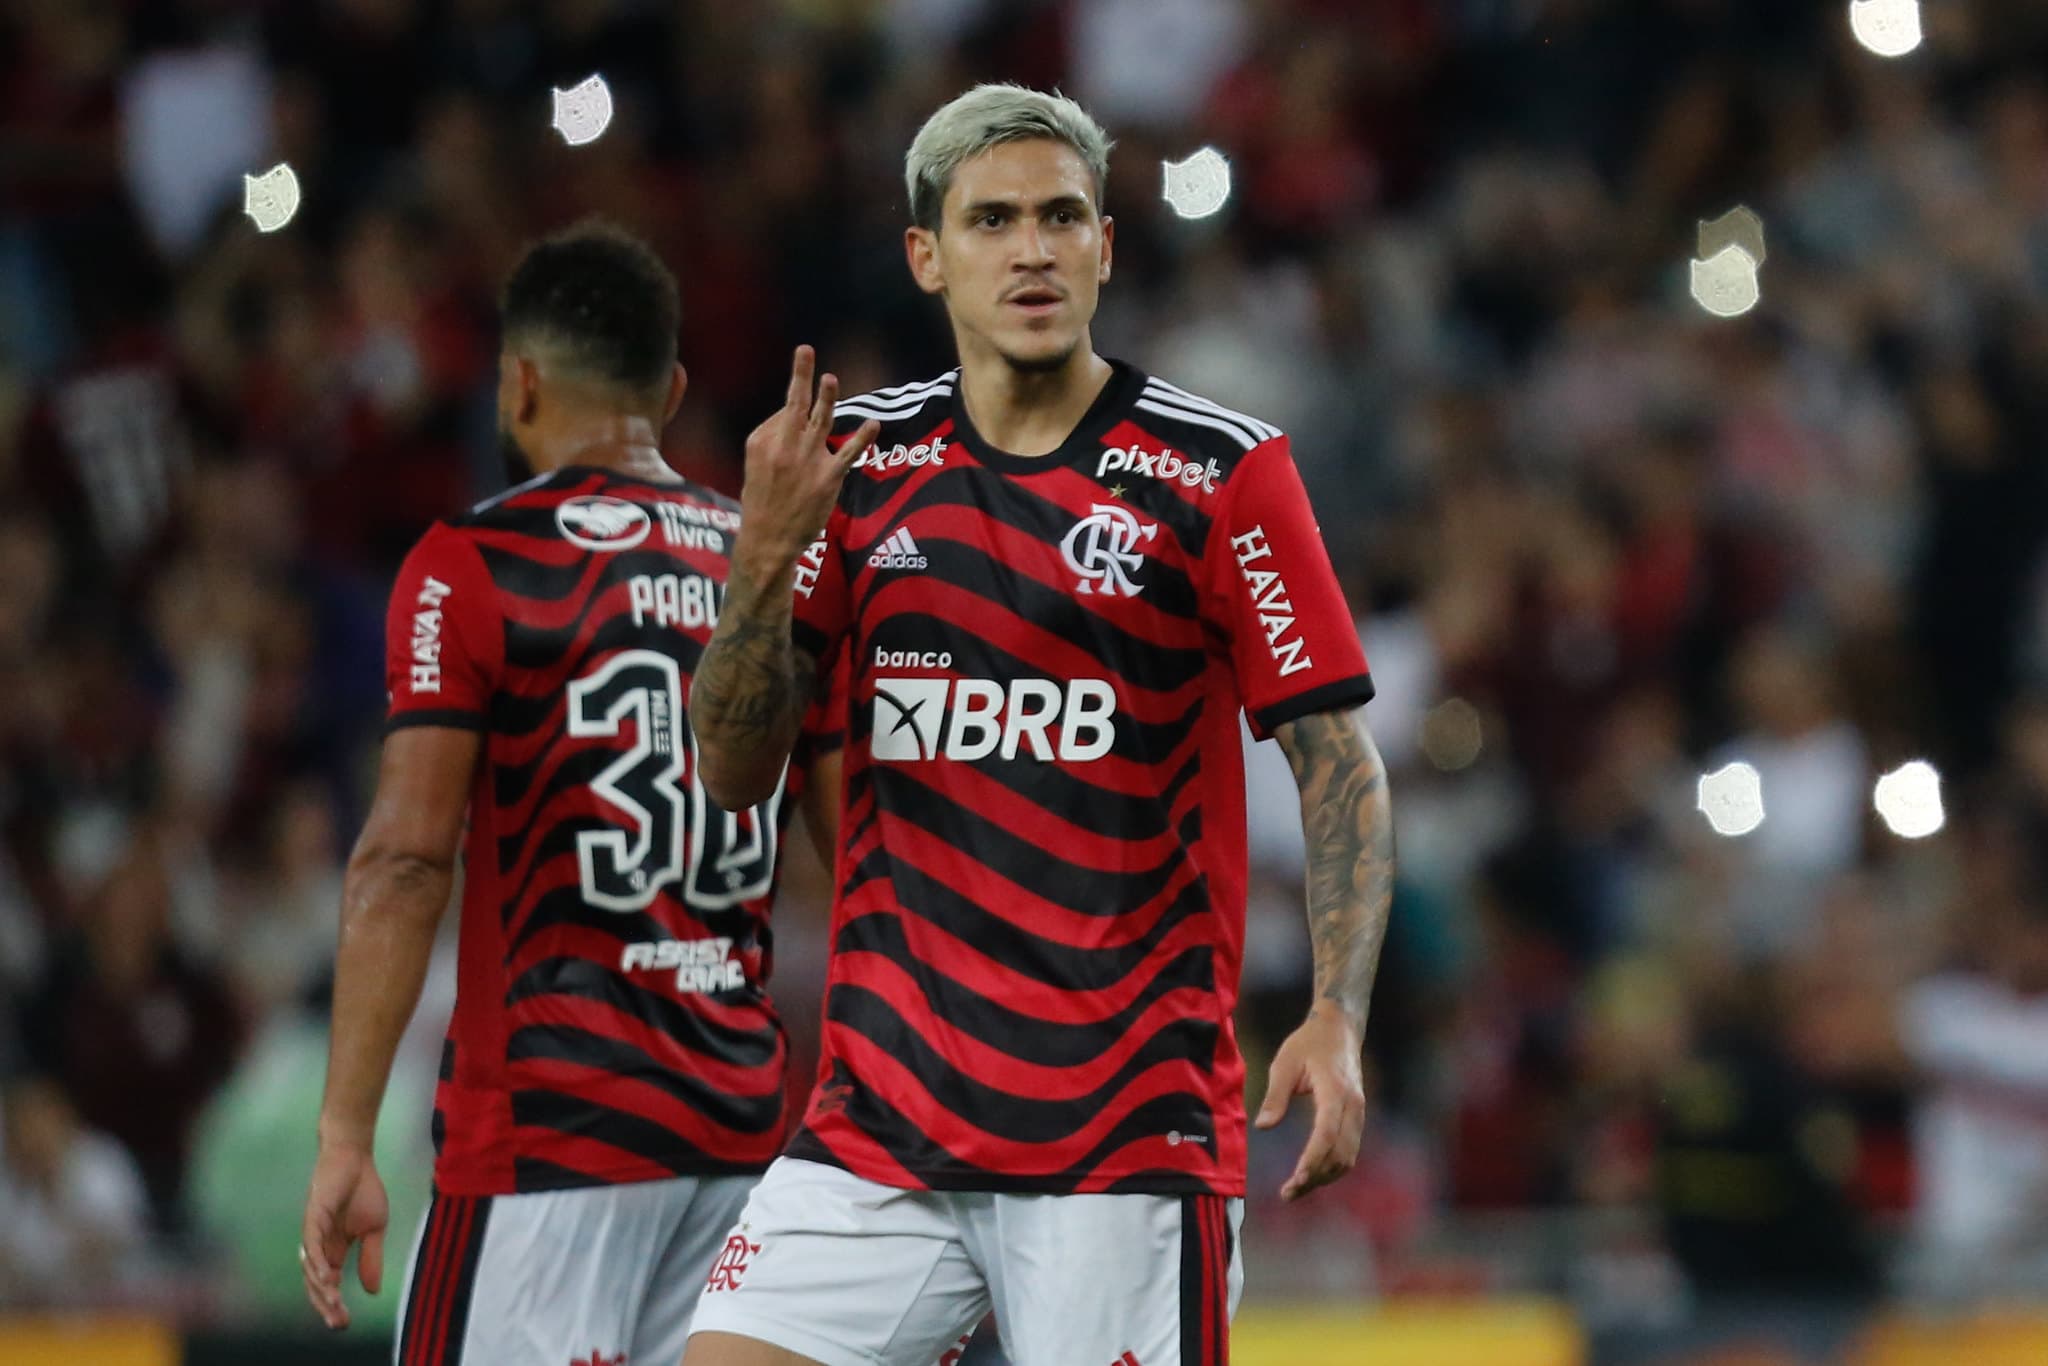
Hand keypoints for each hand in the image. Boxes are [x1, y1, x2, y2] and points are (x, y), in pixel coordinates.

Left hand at [300, 1139, 388, 1329]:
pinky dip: (317, 1263)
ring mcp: (314, 1233)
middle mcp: (318, 1246)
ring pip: (311, 1268)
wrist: (355, 1157)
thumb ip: (371, 1259)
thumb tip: (371, 1292)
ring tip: (335, 1303)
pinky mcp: (313, 1217)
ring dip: (321, 1288)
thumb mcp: (374, 1230)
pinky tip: (327, 1277)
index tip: (344, 1323)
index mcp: (333, 1250)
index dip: (333, 1304)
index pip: (328, 1284)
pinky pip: (312, 1245)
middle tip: (339, 1322)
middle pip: (316, 1283)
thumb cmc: (363, 1189)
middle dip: (326, 1304)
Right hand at [737, 346, 880, 570]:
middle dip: (800, 375)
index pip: (784, 412)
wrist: (768, 539)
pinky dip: (862, 438)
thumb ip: (772, 437)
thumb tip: (792, 415)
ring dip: (827, 398)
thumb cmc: (762, 501)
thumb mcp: (754, 465)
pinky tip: (874, 424)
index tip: (798, 422)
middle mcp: (782, 446)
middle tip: (805, 350)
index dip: (795, 413)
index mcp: (761, 440)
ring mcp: (806, 461)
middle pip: (794, 404)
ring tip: (830, 378)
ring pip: (820, 421)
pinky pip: (848, 453)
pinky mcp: (827, 478)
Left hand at [1253, 1004, 1366, 1200]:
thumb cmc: (1308, 1043)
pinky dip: (1332, 1167)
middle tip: (1288, 1193)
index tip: (1295, 1179)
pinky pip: (1349, 1150)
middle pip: (1340, 1153)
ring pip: (1348, 1156)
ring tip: (1296, 1189)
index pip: (1327, 1134)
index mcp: (1336, 1090)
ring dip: (1324, 1177)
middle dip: (1315, 1177)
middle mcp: (1353, 1105)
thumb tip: (1263, 1126)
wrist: (1339, 1028)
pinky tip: (1312, 1175)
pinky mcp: (1357, 1117)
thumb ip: (1275, 1095)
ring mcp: (1359, 1113)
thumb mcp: (1284, 1062)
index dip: (1312, 1160)